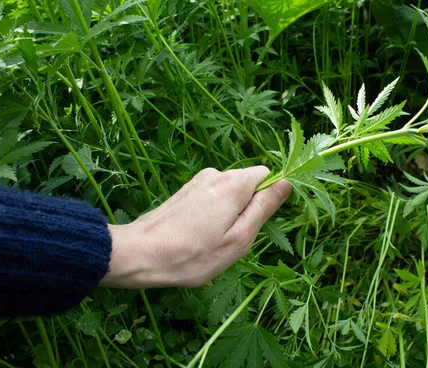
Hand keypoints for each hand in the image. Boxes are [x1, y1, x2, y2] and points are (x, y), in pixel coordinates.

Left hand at [100, 166, 290, 287]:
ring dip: (228, 215)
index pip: (267, 176)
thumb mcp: (240, 238)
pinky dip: (211, 215)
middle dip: (246, 209)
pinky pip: (211, 198)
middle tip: (231, 239)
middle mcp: (216, 174)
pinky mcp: (185, 191)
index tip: (255, 224)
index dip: (267, 199)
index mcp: (234, 183)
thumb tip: (286, 183)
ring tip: (210, 241)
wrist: (141, 254)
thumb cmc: (195, 254)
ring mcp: (197, 181)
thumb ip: (264, 207)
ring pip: (229, 193)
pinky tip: (197, 236)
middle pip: (247, 184)